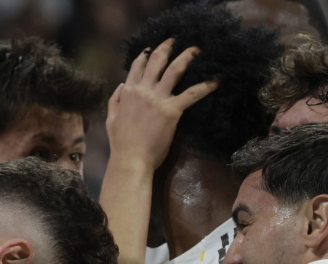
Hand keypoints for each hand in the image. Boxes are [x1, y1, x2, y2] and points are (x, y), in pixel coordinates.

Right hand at [106, 39, 217, 172]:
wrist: (131, 159)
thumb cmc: (121, 144)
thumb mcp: (111, 119)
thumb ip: (114, 100)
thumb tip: (121, 86)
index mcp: (128, 92)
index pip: (137, 67)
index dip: (145, 55)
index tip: (152, 48)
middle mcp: (143, 91)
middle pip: (157, 62)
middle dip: (166, 48)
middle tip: (175, 40)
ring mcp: (158, 99)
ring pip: (174, 70)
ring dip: (187, 57)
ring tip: (197, 50)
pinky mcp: (172, 110)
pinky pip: (192, 94)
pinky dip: (205, 86)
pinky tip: (216, 80)